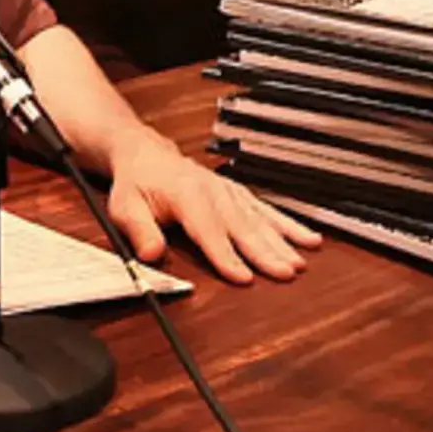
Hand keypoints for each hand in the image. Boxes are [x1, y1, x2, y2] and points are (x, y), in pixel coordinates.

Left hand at [103, 135, 321, 282]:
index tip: (243, 276)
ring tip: (301, 260)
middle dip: (266, 252)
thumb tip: (150, 253)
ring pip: (259, 219)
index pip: (209, 230)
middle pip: (242, 227)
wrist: (145, 155)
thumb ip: (139, 231)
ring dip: (283, 240)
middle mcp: (214, 192)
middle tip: (286, 272)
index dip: (226, 255)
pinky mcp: (238, 194)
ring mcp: (229, 192)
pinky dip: (289, 224)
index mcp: (187, 195)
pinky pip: (267, 209)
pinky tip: (308, 238)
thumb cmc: (136, 183)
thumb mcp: (124, 208)